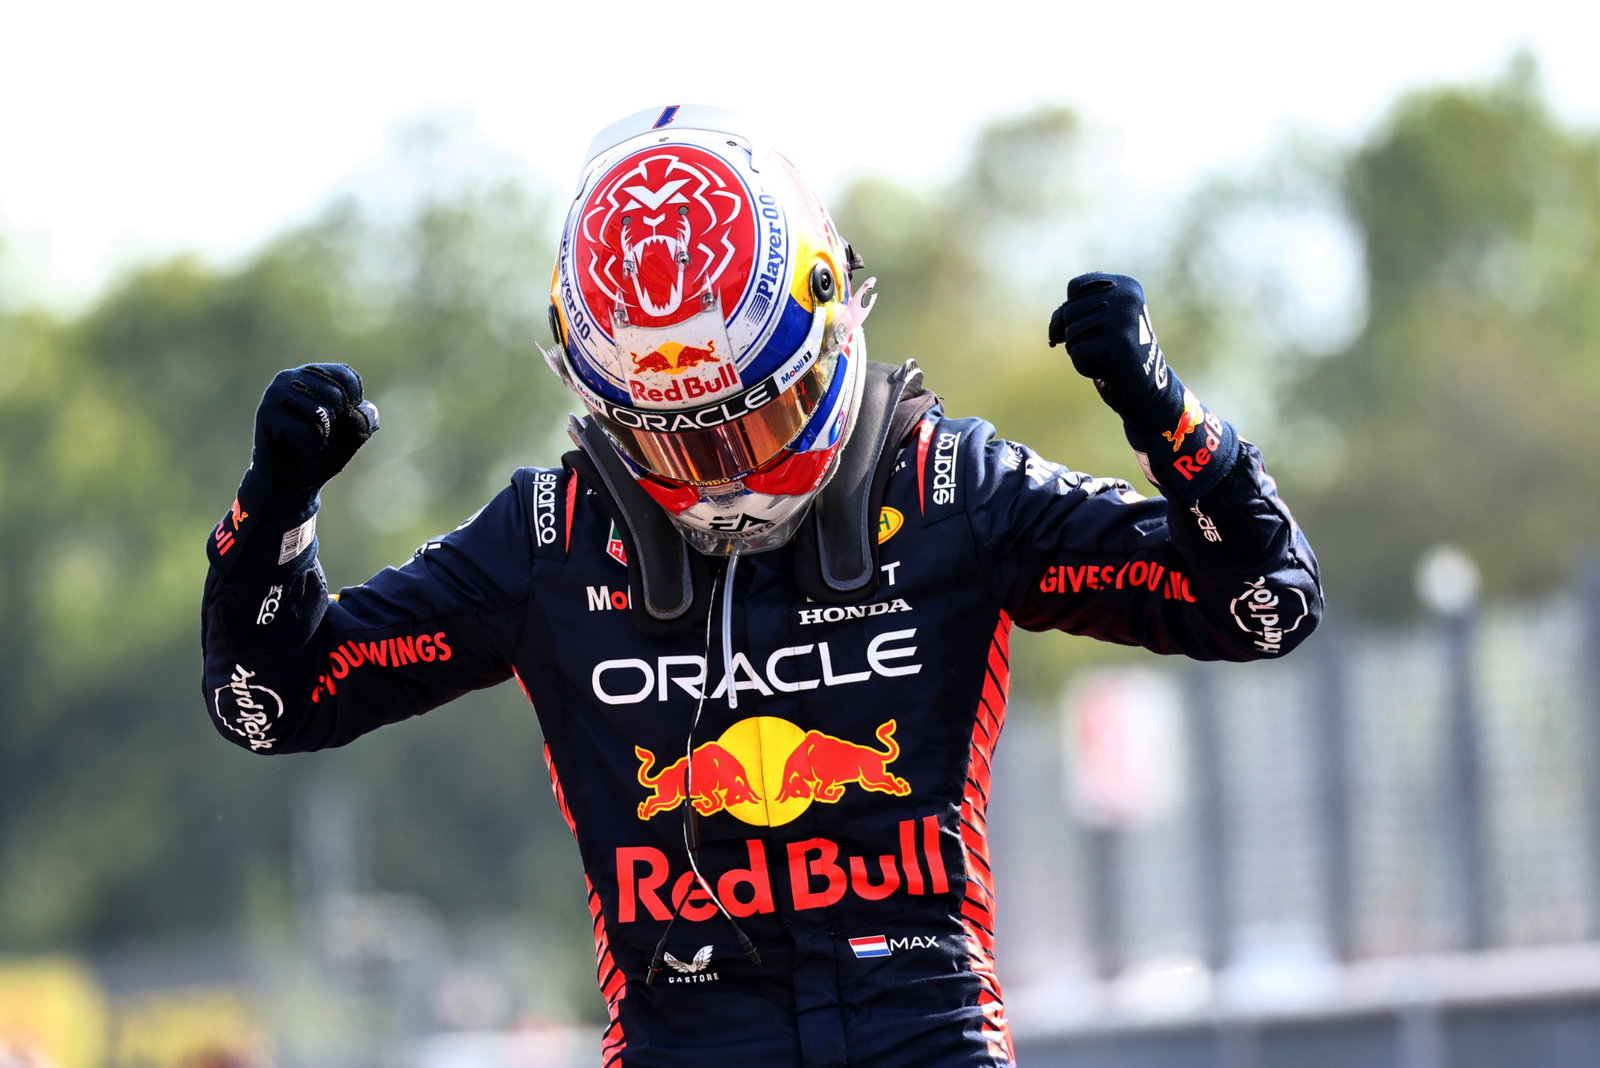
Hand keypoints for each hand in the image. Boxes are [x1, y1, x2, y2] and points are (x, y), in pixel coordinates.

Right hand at [246, 364, 378, 509]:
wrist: (289, 484)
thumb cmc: (320, 454)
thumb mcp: (351, 438)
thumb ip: (363, 421)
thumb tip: (360, 409)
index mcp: (313, 375)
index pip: (347, 376)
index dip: (353, 405)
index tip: (338, 422)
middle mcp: (292, 377)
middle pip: (337, 396)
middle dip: (335, 425)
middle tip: (316, 435)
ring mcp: (275, 393)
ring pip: (321, 414)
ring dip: (320, 437)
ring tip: (303, 440)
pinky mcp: (265, 413)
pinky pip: (304, 432)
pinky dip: (307, 447)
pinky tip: (292, 448)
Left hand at [1048, 273, 1237, 498]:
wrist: (1145, 390)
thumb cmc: (1115, 356)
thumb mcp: (1094, 325)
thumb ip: (1070, 314)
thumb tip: (1054, 330)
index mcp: (1125, 285)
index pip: (1075, 286)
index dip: (1071, 312)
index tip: (1090, 329)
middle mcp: (1127, 295)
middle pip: (1069, 311)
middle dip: (1077, 336)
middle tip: (1105, 348)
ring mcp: (1125, 317)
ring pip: (1071, 334)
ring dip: (1082, 353)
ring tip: (1108, 357)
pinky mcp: (1120, 340)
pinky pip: (1078, 353)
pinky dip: (1086, 367)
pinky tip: (1109, 368)